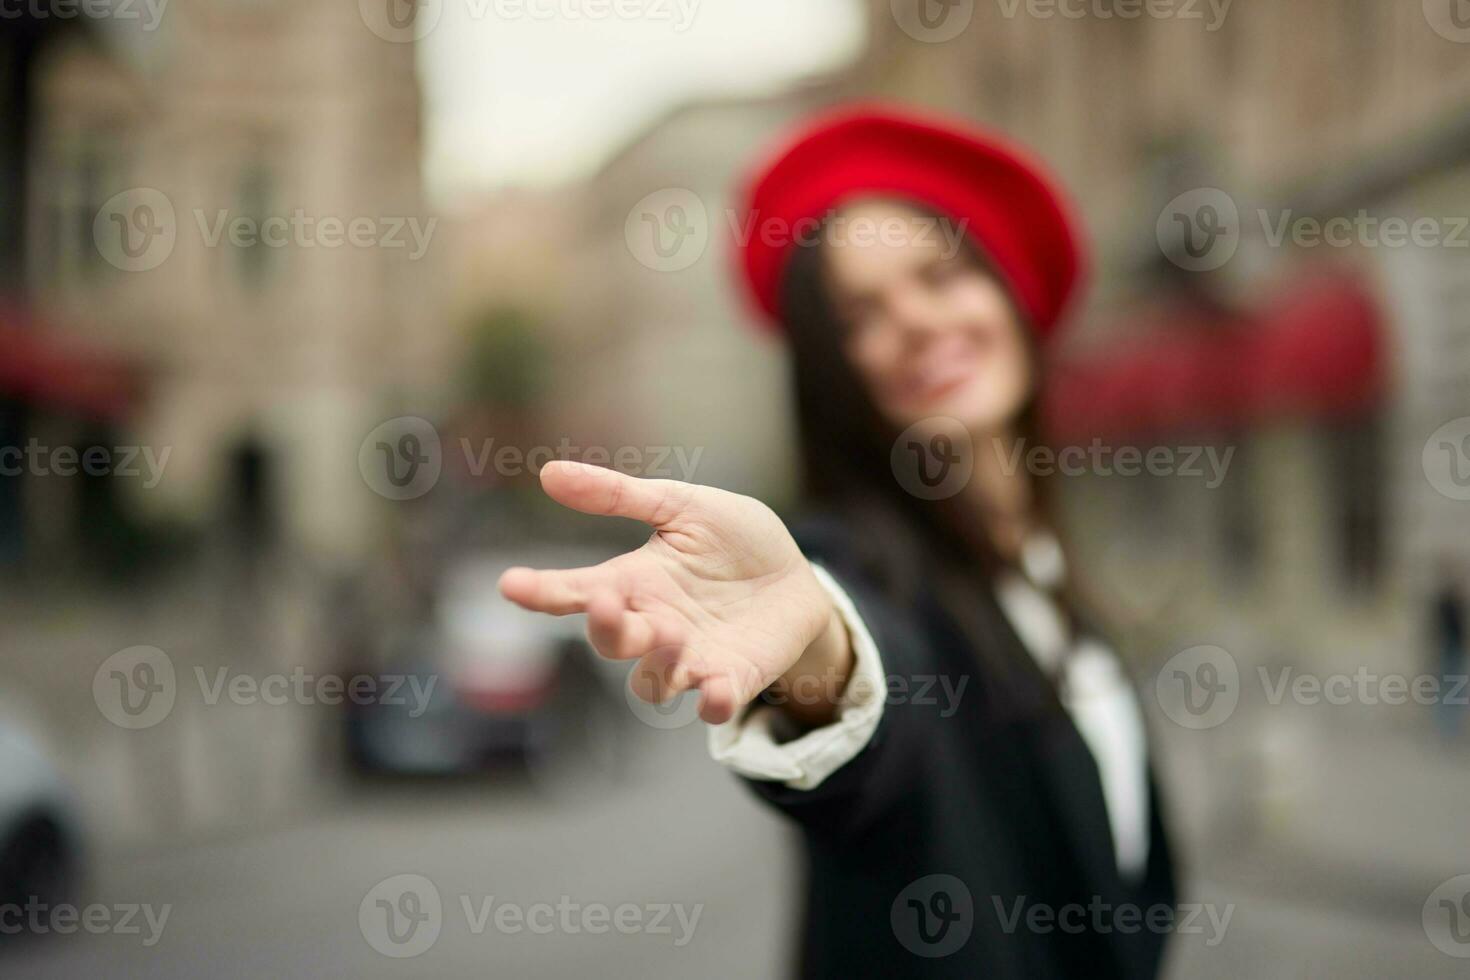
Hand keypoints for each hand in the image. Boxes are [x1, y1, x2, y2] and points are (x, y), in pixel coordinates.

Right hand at [498, 461, 849, 724]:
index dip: (543, 590)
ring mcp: (691, 658)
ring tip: (672, 633)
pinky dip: (711, 702)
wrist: (797, 575)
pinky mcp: (733, 679)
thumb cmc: (735, 540)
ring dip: (656, 663)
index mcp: (634, 583)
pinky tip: (714, 690)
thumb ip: (620, 496)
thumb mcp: (682, 506)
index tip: (510, 583)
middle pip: (611, 643)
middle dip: (606, 629)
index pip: (577, 591)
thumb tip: (549, 474)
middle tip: (611, 604)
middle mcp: (653, 626)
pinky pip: (713, 705)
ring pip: (653, 682)